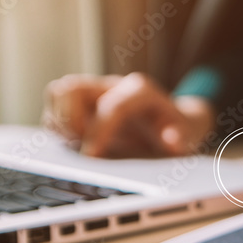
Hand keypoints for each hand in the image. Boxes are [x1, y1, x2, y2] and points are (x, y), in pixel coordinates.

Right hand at [42, 72, 213, 157]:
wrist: (174, 125)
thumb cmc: (178, 129)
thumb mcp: (188, 135)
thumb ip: (182, 137)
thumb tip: (172, 140)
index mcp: (140, 91)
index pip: (112, 105)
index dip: (99, 130)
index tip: (92, 156)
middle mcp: (112, 87)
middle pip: (71, 87)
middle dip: (70, 121)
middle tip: (80, 146)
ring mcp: (93, 94)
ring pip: (57, 94)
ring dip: (59, 123)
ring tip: (74, 145)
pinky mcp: (80, 106)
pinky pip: (54, 110)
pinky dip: (57, 129)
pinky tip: (73, 145)